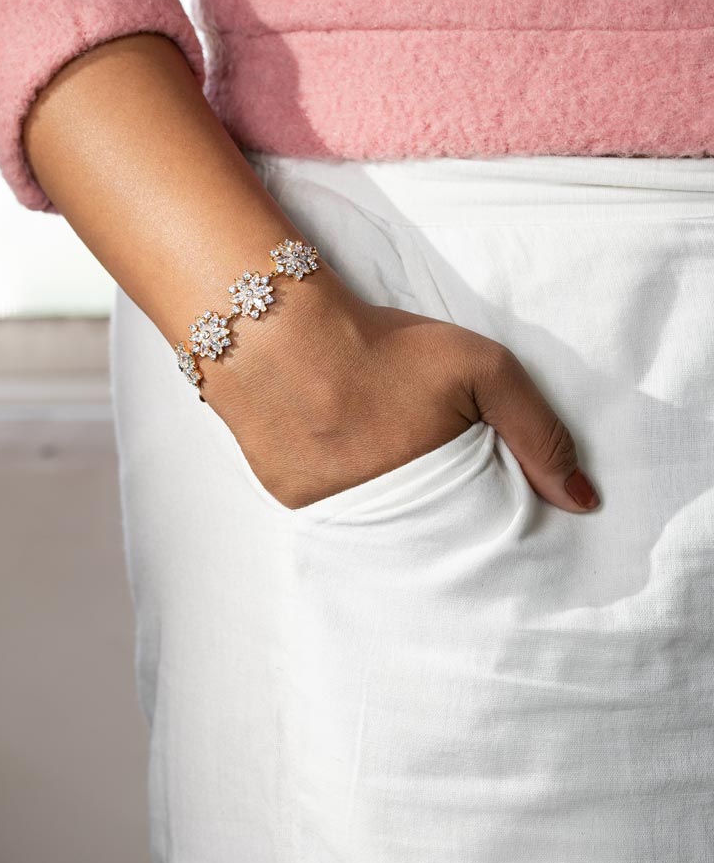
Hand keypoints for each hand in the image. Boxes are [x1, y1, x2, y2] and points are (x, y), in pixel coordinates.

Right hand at [199, 267, 600, 513]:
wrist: (279, 329)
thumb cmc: (384, 345)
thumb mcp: (482, 368)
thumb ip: (538, 432)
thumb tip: (583, 503)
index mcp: (434, 490)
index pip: (477, 529)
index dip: (484, 509)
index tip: (479, 486)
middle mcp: (382, 516)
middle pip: (427, 533)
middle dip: (434, 506)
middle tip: (415, 456)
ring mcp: (332, 513)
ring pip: (376, 526)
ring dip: (384, 501)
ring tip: (371, 448)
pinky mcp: (290, 501)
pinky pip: (329, 510)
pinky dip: (339, 486)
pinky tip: (334, 446)